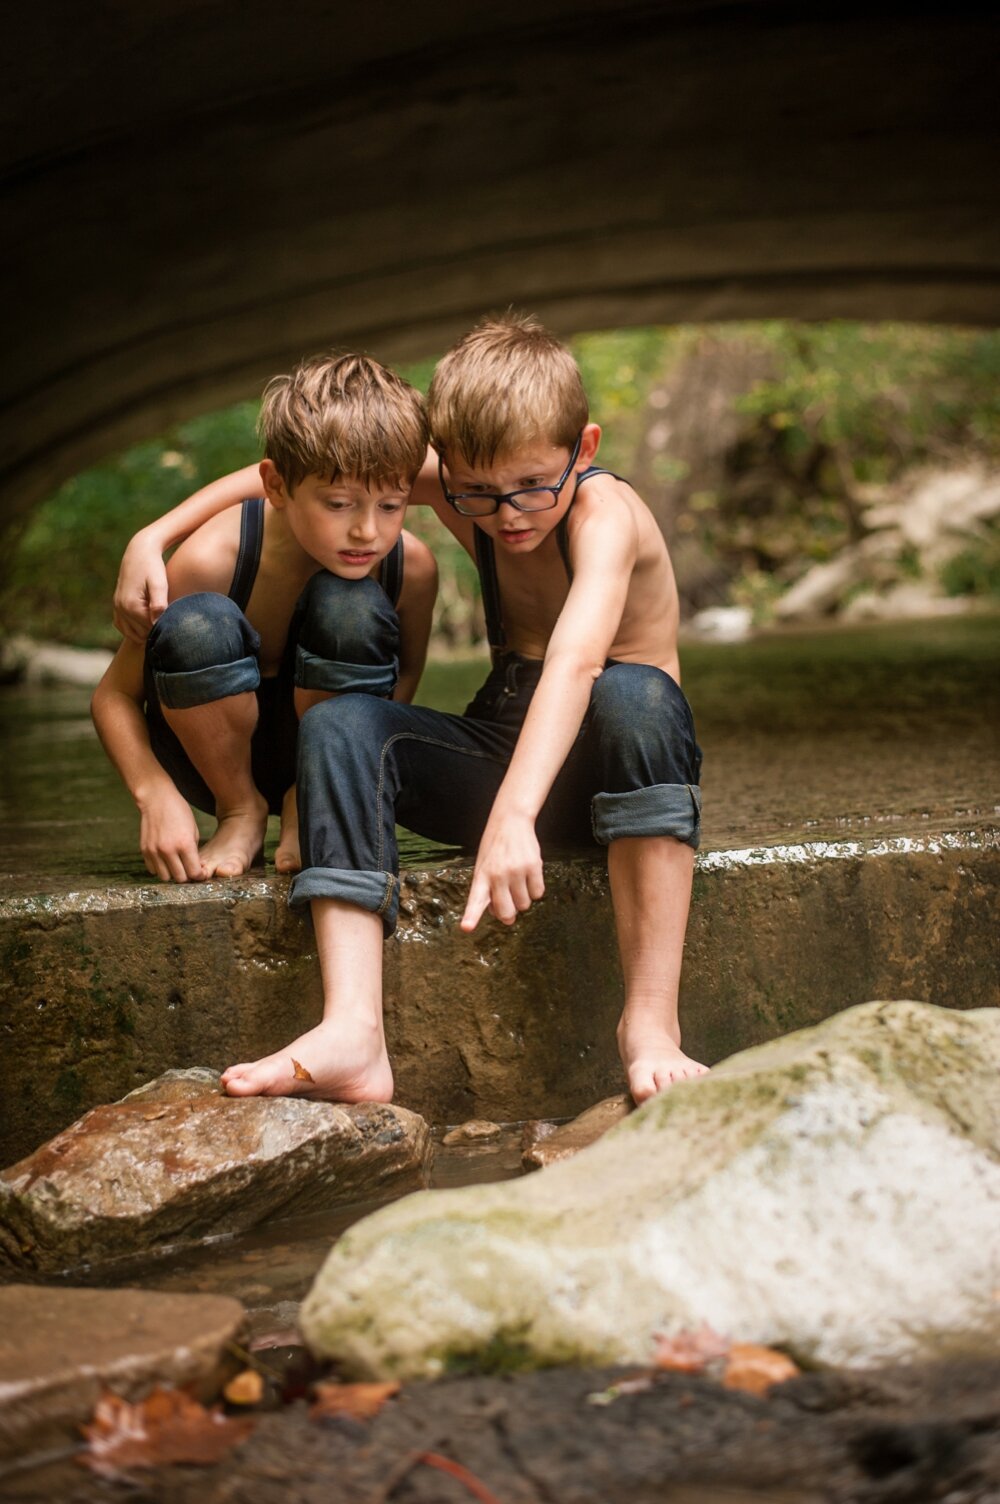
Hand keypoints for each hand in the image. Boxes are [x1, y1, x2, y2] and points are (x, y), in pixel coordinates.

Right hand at [113, 532, 168, 642]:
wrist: (139, 551)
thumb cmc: (153, 566)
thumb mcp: (159, 583)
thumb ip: (159, 603)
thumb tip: (157, 624)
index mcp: (131, 606)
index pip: (151, 630)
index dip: (165, 628)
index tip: (177, 623)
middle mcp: (121, 609)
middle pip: (142, 634)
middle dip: (156, 631)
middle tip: (171, 622)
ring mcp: (117, 608)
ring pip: (133, 634)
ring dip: (145, 632)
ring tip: (161, 621)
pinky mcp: (117, 606)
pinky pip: (124, 627)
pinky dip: (135, 629)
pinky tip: (148, 622)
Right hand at [138, 786, 205, 881]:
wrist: (157, 799)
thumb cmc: (179, 812)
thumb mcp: (194, 830)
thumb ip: (194, 851)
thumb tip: (195, 869)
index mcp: (185, 844)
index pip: (194, 872)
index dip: (199, 875)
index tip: (200, 873)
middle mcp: (168, 850)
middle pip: (180, 878)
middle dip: (187, 876)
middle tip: (188, 869)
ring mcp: (154, 851)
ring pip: (165, 877)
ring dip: (172, 874)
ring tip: (176, 865)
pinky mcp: (145, 850)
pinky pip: (153, 870)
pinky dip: (160, 868)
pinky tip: (165, 859)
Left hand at [460, 812, 544, 931]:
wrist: (510, 821)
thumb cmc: (494, 849)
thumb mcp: (483, 867)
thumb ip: (488, 892)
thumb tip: (505, 916)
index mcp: (481, 876)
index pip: (475, 899)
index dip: (471, 916)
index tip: (467, 928)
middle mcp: (498, 875)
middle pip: (507, 912)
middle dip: (509, 913)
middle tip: (509, 902)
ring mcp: (516, 871)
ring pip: (525, 905)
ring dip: (523, 899)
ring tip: (517, 881)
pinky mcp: (534, 866)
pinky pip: (538, 893)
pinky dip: (535, 890)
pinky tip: (528, 876)